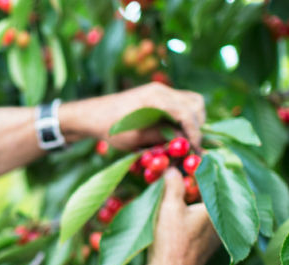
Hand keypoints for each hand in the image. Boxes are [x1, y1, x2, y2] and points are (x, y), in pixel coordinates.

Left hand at [69, 83, 205, 150]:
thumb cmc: (110, 128)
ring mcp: (160, 90)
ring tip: (185, 138)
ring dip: (193, 119)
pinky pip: (181, 102)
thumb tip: (185, 143)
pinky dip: (185, 115)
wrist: (93, 114)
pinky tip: (176, 131)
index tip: (195, 150)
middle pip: (195, 104)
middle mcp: (161, 90)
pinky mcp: (157, 94)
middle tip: (191, 144)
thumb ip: (162, 138)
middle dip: (197, 125)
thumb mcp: (136, 139)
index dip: (194, 133)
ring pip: (191, 101)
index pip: (187, 114)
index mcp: (155, 98)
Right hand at [139, 168, 219, 264]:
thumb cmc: (171, 243)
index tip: (182, 155)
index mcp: (218, 207)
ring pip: (202, 203)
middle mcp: (222, 218)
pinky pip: (198, 216)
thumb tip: (171, 168)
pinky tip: (169, 205)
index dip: (197, 163)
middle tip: (172, 168)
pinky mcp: (204, 240)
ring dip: (186, 193)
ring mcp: (214, 231)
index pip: (212, 175)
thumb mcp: (169, 208)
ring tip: (166, 184)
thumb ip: (173, 184)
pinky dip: (186, 208)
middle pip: (208, 189)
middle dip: (190, 177)